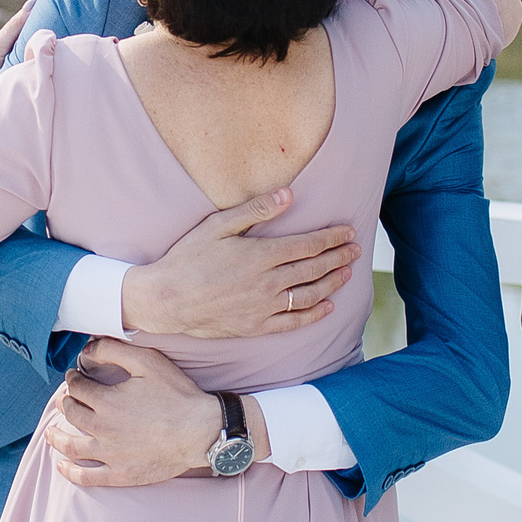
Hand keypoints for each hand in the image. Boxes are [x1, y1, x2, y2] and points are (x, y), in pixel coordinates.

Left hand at [45, 338, 233, 487]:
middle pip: (71, 414)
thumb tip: (86, 350)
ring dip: (57, 437)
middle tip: (67, 399)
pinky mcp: (120, 474)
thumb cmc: (177, 394)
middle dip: (66, 402)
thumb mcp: (147, 362)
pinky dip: (70, 472)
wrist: (201, 431)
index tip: (75, 376)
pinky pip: (87, 476)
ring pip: (71, 446)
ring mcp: (110, 454)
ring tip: (50, 432)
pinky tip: (61, 466)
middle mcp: (102, 428)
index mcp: (106, 401)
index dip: (73, 379)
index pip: (77, 388)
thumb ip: (113, 351)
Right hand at [118, 189, 357, 337]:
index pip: (307, 245)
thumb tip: (288, 195)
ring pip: (308, 295)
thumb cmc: (187, 258)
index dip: (331, 238)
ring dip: (332, 283)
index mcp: (260, 255)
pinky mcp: (255, 326)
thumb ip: (255, 210)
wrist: (165, 300)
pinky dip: (314, 314)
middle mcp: (267, 283)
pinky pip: (293, 322)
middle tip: (356, 251)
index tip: (347, 232)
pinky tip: (327, 307)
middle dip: (338, 258)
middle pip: (313, 269)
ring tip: (346, 273)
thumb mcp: (217, 226)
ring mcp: (263, 307)